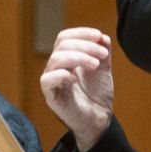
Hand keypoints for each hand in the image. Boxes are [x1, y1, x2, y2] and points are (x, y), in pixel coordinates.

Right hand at [40, 27, 114, 151]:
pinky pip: (47, 79)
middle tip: (103, 54)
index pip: (65, 37)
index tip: (99, 36)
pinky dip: (62, 75)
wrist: (99, 118)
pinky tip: (76, 80)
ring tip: (95, 65)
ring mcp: (52, 80)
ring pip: (56, 59)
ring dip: (78, 57)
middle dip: (85, 46)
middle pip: (62, 45)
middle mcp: (57, 67)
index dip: (81, 33)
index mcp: (67, 58)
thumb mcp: (103, 69)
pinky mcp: (50, 95)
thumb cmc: (97, 94)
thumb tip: (102, 37)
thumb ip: (103, 53)